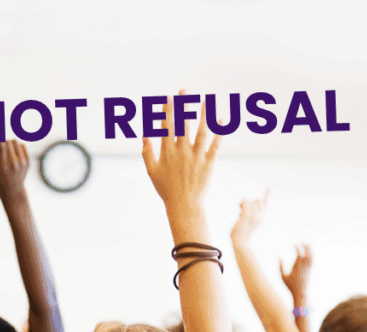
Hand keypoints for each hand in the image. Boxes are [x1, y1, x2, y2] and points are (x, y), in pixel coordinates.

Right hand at [0, 140, 29, 194]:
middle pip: (7, 142)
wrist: (13, 190)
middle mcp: (14, 164)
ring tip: (6, 150)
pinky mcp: (28, 162)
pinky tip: (13, 153)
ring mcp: (22, 163)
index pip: (1, 146)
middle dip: (2, 142)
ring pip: (15, 141)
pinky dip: (16, 146)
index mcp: (3, 167)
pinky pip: (22, 145)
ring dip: (9, 143)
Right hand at [141, 89, 221, 213]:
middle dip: (183, 106)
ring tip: (205, 100)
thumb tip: (144, 135)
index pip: (166, 127)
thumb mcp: (151, 171)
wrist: (185, 205)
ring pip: (201, 131)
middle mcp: (181, 152)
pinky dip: (219, 132)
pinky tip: (221, 119)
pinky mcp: (209, 163)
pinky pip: (215, 145)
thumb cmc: (166, 189)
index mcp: (167, 152)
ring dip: (203, 115)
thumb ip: (147, 153)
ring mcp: (196, 157)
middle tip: (185, 91)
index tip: (169, 97)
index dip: (167, 111)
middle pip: (183, 124)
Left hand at [230, 191, 269, 244]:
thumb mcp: (247, 223)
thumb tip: (243, 206)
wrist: (241, 242)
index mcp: (262, 218)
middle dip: (250, 202)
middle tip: (243, 209)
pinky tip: (240, 208)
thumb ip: (248, 214)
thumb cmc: (242, 234)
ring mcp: (254, 215)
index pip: (265, 204)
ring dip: (244, 204)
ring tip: (240, 213)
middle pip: (257, 200)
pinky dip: (242, 203)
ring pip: (250, 200)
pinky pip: (245, 201)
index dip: (267, 195)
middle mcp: (260, 216)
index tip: (269, 187)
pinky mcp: (247, 214)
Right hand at [280, 245, 311, 297]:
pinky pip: (312, 261)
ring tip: (308, 243)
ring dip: (310, 250)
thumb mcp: (282, 276)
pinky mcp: (310, 271)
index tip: (293, 243)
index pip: (299, 255)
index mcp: (297, 268)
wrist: (300, 293)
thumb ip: (280, 266)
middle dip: (305, 247)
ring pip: (311, 257)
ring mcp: (308, 269)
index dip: (297, 248)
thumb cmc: (290, 285)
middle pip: (307, 254)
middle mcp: (304, 268)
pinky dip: (312, 255)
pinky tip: (310, 251)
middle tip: (302, 241)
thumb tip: (279, 257)